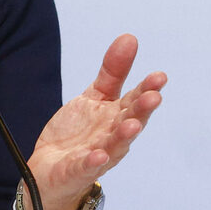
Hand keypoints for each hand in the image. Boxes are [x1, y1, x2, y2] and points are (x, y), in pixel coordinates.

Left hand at [27, 34, 165, 209]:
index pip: (135, 101)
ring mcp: (96, 155)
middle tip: (153, 97)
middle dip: (142, 111)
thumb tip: (130, 38)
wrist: (51, 169)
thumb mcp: (94, 97)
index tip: (160, 77)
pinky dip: (92, 162)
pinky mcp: (76, 171)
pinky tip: (98, 155)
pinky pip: (85, 167)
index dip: (147, 89)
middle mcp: (112, 136)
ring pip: (114, 146)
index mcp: (117, 116)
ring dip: (123, 136)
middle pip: (130, 122)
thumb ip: (113, 71)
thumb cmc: (79, 133)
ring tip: (132, 125)